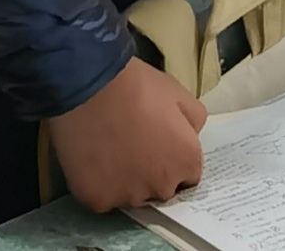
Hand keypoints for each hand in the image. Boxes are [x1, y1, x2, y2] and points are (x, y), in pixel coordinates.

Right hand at [48, 59, 206, 210]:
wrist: (91, 86)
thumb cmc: (137, 86)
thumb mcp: (180, 95)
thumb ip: (193, 123)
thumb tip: (188, 137)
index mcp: (186, 162)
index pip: (186, 175)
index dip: (171, 159)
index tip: (156, 145)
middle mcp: (161, 187)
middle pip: (159, 189)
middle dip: (150, 172)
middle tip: (131, 145)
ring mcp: (128, 196)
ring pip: (129, 195)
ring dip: (123, 180)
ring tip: (108, 150)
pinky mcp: (97, 199)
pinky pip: (100, 196)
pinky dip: (96, 183)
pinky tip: (91, 160)